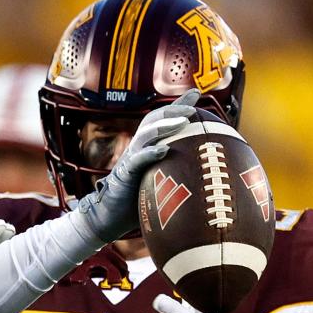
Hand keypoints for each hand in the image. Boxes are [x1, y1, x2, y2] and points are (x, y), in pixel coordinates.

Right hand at [70, 89, 200, 240]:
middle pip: (152, 120)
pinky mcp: (124, 175)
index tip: (196, 94)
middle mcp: (137, 149)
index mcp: (146, 148)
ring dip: (164, 126)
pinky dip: (149, 154)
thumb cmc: (136, 202)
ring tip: (183, 121)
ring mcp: (129, 160)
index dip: (177, 106)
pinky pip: (136, 160)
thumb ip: (174, 172)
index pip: (161, 120)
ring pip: (145, 135)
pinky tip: (164, 150)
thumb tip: (202, 171)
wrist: (110, 218)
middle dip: (172, 110)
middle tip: (193, 108)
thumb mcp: (159, 182)